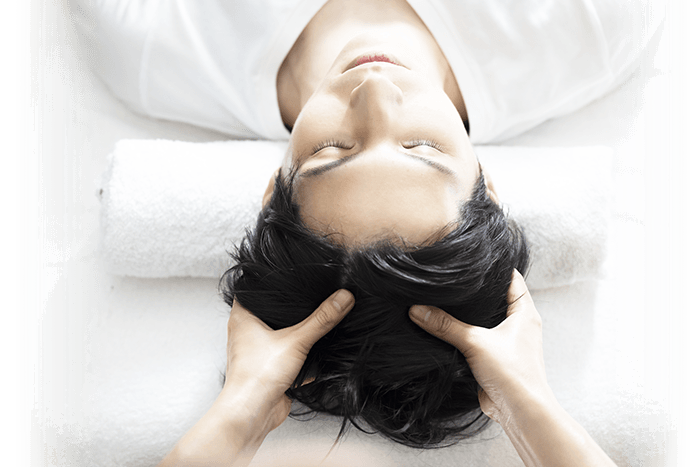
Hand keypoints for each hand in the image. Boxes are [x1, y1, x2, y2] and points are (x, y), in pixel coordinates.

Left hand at [158, 289, 354, 466]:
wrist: (252, 415)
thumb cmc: (256, 376)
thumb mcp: (296, 340)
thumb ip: (321, 319)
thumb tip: (343, 297)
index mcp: (243, 317)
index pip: (254, 288)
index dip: (270, 279)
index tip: (289, 271)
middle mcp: (247, 332)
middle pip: (272, 311)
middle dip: (292, 307)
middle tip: (310, 293)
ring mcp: (258, 351)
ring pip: (281, 334)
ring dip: (298, 331)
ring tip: (318, 319)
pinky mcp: (270, 368)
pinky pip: (289, 355)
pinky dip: (303, 354)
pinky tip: (320, 351)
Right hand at [409, 270, 549, 423]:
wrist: (521, 413)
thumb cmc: (512, 373)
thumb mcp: (475, 342)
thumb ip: (445, 325)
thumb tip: (417, 309)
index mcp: (524, 312)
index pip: (510, 279)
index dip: (493, 267)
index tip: (471, 260)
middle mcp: (519, 325)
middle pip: (495, 299)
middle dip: (475, 292)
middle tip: (451, 280)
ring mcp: (508, 343)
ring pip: (485, 321)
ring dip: (468, 316)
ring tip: (444, 301)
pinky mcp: (496, 360)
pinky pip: (478, 341)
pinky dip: (465, 336)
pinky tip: (446, 332)